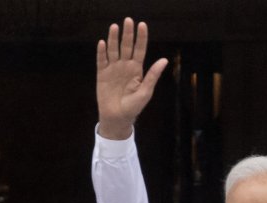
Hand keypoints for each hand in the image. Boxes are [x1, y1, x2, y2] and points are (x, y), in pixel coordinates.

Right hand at [96, 17, 168, 139]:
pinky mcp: (102, 74)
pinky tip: (102, 43)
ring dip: (113, 39)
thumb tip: (164, 60)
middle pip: (126, 46)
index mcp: (137, 69)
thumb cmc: (134, 107)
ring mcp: (113, 69)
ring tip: (114, 27)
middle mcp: (125, 66)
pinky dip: (102, 52)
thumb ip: (153, 75)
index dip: (141, 38)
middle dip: (127, 34)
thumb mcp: (146, 92)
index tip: (142, 25)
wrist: (117, 118)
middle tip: (128, 20)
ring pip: (113, 50)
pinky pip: (101, 61)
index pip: (140, 50)